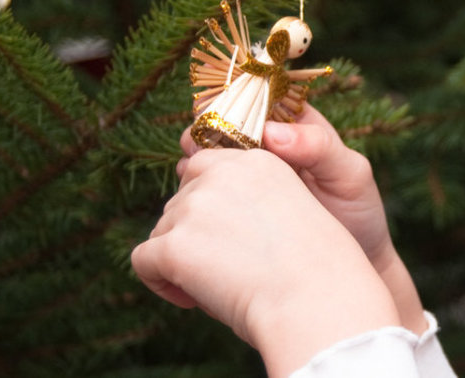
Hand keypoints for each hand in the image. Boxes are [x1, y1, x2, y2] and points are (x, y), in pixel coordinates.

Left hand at [132, 148, 398, 376]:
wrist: (320, 302)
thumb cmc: (316, 270)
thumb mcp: (293, 211)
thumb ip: (249, 200)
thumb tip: (194, 219)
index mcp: (258, 161)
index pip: (204, 167)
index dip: (209, 205)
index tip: (227, 236)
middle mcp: (223, 173)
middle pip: (180, 199)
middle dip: (193, 234)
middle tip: (225, 266)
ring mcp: (196, 206)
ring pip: (162, 230)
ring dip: (180, 259)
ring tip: (218, 285)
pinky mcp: (176, 243)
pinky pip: (144, 261)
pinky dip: (160, 283)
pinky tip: (194, 299)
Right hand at [178, 105, 427, 332]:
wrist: (344, 264)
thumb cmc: (358, 214)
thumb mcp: (351, 176)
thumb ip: (320, 148)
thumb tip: (272, 133)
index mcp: (295, 126)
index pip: (256, 101)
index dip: (231, 104)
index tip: (216, 120)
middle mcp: (265, 147)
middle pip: (222, 127)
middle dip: (205, 133)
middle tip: (195, 147)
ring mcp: (246, 177)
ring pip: (207, 159)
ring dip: (194, 164)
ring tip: (190, 174)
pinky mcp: (232, 206)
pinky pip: (205, 193)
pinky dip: (194, 194)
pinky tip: (191, 202)